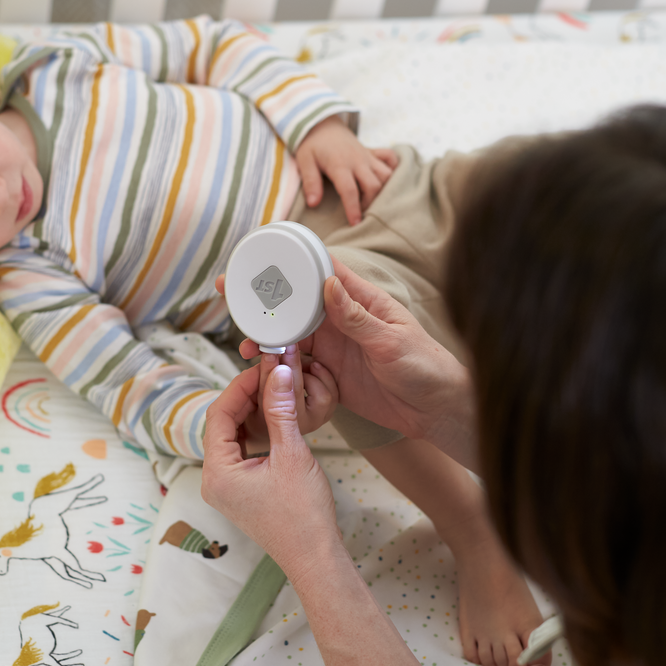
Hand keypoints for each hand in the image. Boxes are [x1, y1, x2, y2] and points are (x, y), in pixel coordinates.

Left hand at [202, 351, 340, 577]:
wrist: (316, 557)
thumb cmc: (304, 515)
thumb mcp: (292, 454)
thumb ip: (281, 410)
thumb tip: (278, 372)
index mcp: (216, 473)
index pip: (219, 414)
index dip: (240, 386)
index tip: (263, 368)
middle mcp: (213, 480)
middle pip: (221, 423)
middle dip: (245, 397)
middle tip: (271, 376)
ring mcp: (225, 487)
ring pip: (231, 436)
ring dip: (251, 412)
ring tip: (275, 392)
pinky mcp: (239, 491)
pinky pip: (240, 451)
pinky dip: (254, 431)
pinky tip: (274, 418)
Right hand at [217, 261, 476, 468]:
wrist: (436, 411)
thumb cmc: (425, 365)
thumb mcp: (391, 339)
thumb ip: (357, 316)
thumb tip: (328, 284)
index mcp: (359, 300)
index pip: (320, 271)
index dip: (290, 261)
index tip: (259, 255)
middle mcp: (341, 321)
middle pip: (295, 304)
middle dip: (264, 299)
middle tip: (229, 293)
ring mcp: (334, 348)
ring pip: (290, 337)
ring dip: (267, 338)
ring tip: (245, 343)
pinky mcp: (330, 376)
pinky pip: (298, 369)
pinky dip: (279, 369)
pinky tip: (264, 371)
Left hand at [295, 116, 397, 225]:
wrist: (322, 124)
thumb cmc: (313, 146)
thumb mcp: (304, 161)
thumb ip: (310, 182)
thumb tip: (313, 203)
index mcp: (339, 164)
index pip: (349, 190)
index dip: (353, 208)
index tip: (355, 223)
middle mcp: (358, 160)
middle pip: (374, 185)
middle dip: (370, 203)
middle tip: (361, 213)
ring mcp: (367, 156)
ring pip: (386, 174)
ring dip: (383, 189)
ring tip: (372, 200)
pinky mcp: (373, 152)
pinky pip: (391, 158)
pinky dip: (393, 169)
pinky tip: (386, 180)